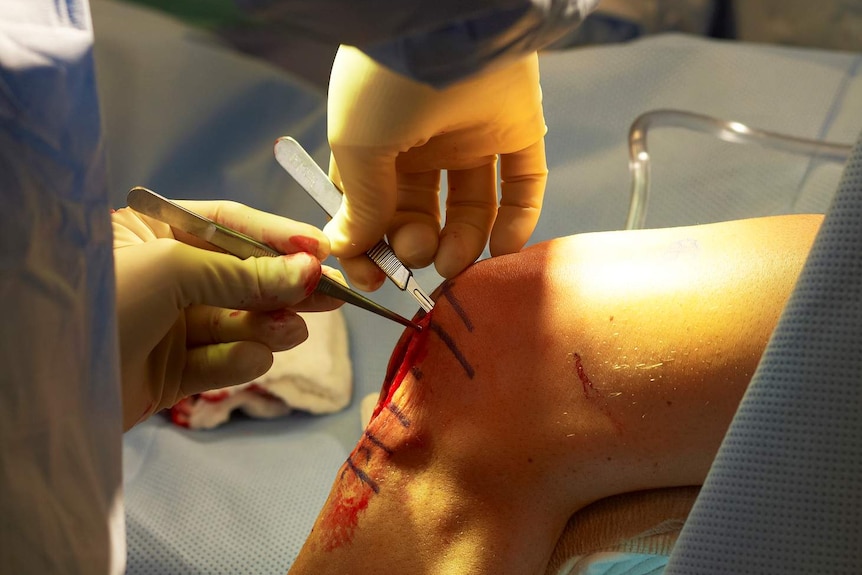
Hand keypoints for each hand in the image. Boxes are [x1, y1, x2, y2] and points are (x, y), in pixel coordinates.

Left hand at [112, 200, 341, 429]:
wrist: (45, 386)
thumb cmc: (102, 304)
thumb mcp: (174, 270)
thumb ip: (245, 273)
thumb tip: (309, 270)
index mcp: (154, 236)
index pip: (229, 226)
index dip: (277, 236)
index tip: (321, 250)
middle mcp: (164, 278)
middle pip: (243, 277)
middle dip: (285, 285)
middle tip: (333, 294)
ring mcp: (169, 328)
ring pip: (238, 322)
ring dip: (268, 326)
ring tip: (291, 330)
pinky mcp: (172, 373)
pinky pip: (219, 362)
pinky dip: (240, 361)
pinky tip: (253, 358)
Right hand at [326, 46, 547, 288]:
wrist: (445, 25)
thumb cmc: (384, 83)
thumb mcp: (357, 147)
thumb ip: (360, 204)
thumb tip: (345, 246)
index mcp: (376, 143)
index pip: (371, 208)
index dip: (369, 247)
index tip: (372, 278)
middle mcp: (424, 142)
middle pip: (422, 213)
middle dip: (416, 245)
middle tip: (417, 256)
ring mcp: (472, 136)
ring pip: (472, 207)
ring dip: (462, 244)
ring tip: (452, 262)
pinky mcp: (518, 129)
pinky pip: (523, 184)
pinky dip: (518, 221)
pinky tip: (502, 247)